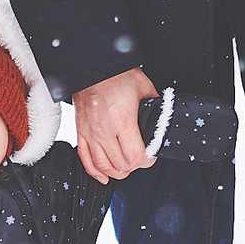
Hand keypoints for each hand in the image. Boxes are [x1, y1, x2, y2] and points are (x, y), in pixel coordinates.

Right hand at [73, 67, 158, 182]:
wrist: (92, 66)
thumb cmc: (116, 75)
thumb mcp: (144, 88)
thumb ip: (155, 107)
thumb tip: (163, 121)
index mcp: (123, 121)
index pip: (135, 157)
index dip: (146, 161)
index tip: (150, 157)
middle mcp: (104, 131)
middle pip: (121, 165)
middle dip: (134, 166)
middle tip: (140, 160)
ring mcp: (90, 134)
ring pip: (103, 166)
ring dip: (117, 172)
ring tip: (126, 169)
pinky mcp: (81, 133)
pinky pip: (86, 160)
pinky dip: (95, 172)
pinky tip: (104, 176)